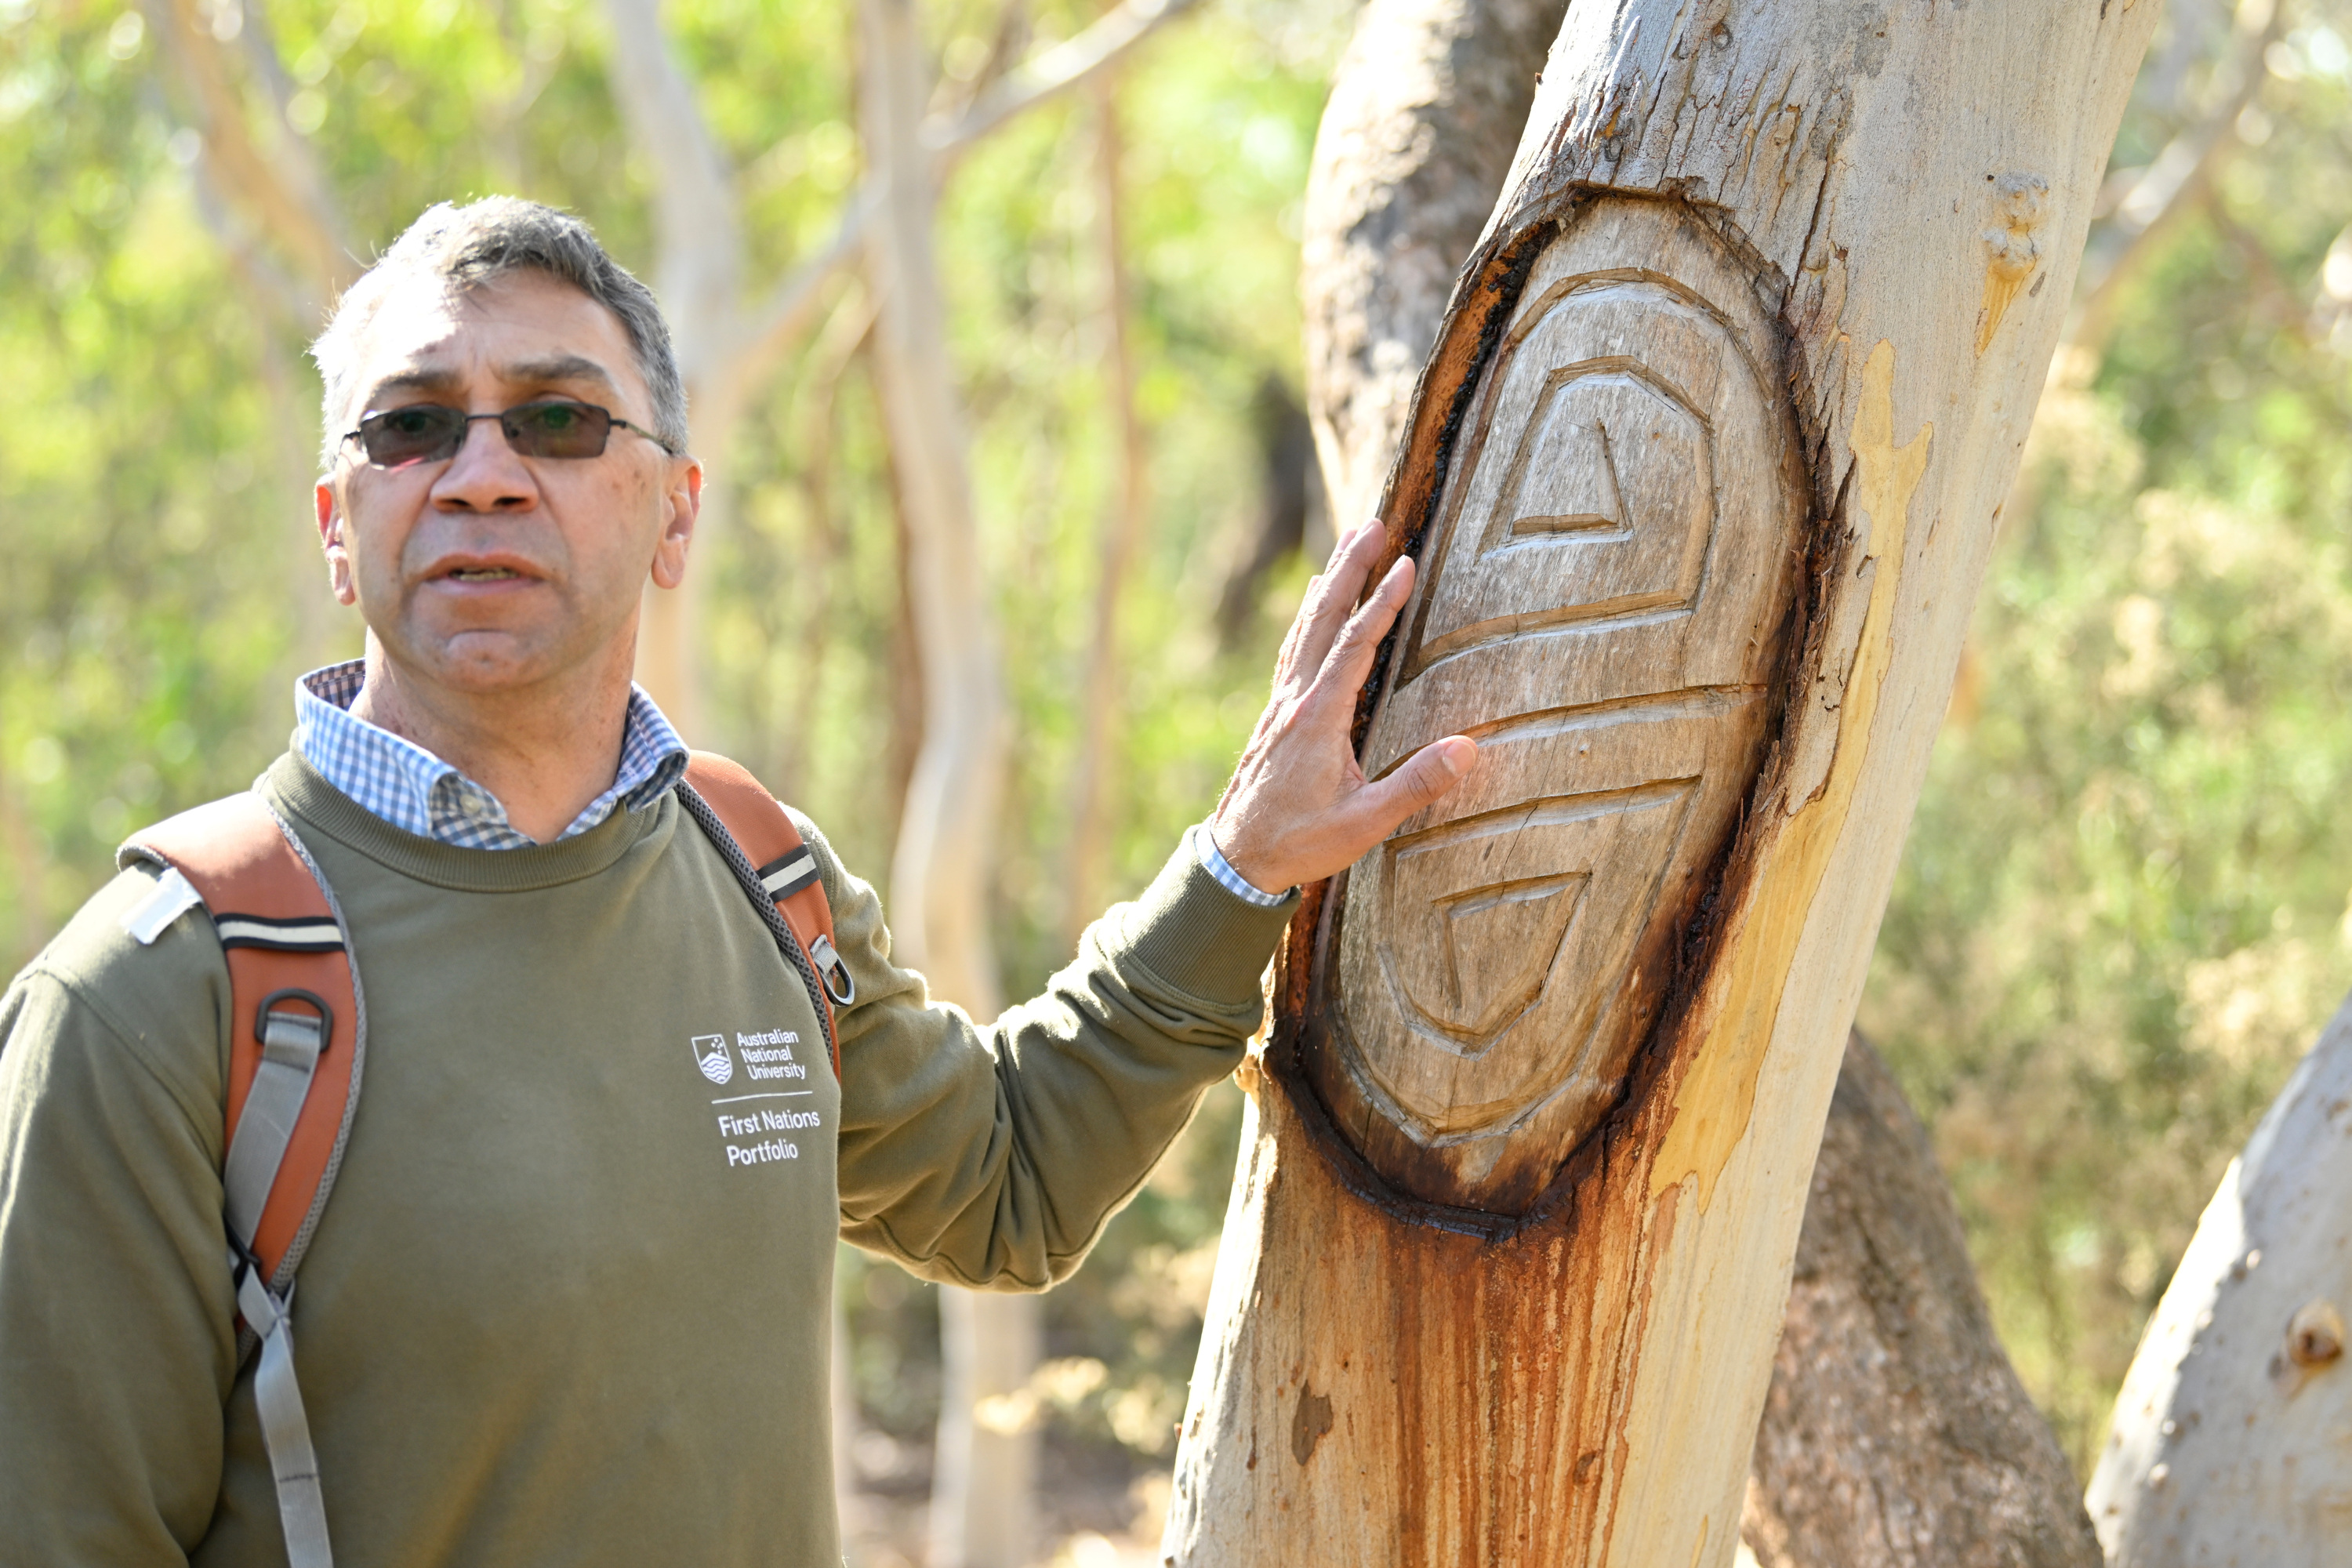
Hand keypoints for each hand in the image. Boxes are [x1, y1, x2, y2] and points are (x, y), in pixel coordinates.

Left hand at [1208, 522, 1476, 893]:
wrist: (1235, 860)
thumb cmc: (1299, 844)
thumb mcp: (1364, 823)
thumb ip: (1416, 785)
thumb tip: (1469, 748)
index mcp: (1318, 717)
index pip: (1356, 644)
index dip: (1384, 603)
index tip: (1408, 562)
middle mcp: (1294, 700)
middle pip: (1323, 619)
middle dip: (1349, 569)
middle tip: (1373, 525)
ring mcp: (1281, 704)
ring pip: (1305, 629)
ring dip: (1328, 584)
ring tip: (1348, 546)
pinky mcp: (1276, 715)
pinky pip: (1294, 649)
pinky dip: (1309, 617)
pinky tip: (1314, 605)